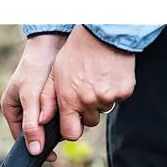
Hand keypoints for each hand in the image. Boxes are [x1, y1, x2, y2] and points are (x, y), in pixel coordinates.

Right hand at [1, 33, 66, 160]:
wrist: (51, 45)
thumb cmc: (35, 69)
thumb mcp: (31, 98)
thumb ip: (31, 124)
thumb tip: (33, 151)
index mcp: (12, 111)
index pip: (22, 139)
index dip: (35, 149)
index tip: (52, 157)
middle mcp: (23, 111)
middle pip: (37, 134)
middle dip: (50, 136)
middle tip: (64, 134)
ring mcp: (38, 106)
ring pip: (49, 127)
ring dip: (60, 126)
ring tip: (69, 120)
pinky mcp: (51, 101)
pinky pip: (59, 116)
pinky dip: (66, 117)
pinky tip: (73, 113)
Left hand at [40, 25, 135, 141]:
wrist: (103, 32)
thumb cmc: (75, 52)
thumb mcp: (55, 74)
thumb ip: (47, 100)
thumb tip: (41, 121)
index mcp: (70, 100)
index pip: (71, 133)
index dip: (71, 128)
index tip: (71, 120)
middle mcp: (89, 102)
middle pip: (89, 122)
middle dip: (86, 111)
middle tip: (85, 90)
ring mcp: (108, 98)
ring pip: (103, 109)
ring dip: (100, 100)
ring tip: (96, 79)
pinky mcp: (124, 92)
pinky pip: (118, 99)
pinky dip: (114, 91)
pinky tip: (108, 75)